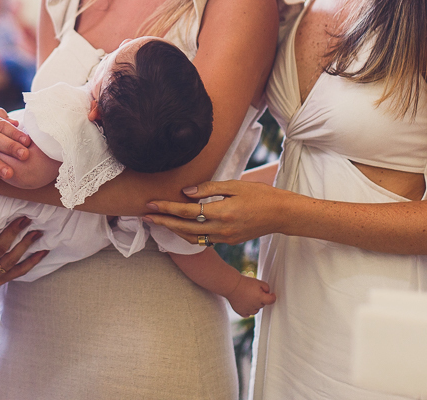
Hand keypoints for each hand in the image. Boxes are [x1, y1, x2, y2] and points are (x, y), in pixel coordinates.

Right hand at [0, 216, 47, 285]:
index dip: (12, 231)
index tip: (22, 217)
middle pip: (7, 251)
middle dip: (21, 235)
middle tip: (31, 220)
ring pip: (15, 262)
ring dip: (28, 246)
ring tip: (39, 233)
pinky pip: (19, 273)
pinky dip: (32, 262)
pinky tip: (43, 252)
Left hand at [144, 180, 294, 245]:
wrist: (281, 214)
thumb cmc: (260, 195)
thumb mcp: (235, 185)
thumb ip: (209, 189)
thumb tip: (186, 192)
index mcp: (222, 213)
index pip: (187, 211)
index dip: (167, 208)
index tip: (151, 204)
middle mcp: (221, 230)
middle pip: (184, 228)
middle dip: (163, 222)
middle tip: (145, 215)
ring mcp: (225, 238)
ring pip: (192, 238)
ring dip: (173, 230)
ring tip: (158, 221)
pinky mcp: (228, 242)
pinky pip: (203, 240)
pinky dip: (188, 234)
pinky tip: (180, 227)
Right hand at [226, 274, 275, 317]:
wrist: (231, 285)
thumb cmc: (244, 283)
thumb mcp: (258, 282)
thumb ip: (266, 287)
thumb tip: (268, 293)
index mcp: (260, 298)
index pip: (271, 301)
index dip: (273, 297)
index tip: (272, 295)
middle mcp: (255, 306)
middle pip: (262, 304)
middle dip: (260, 299)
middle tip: (254, 291)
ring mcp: (248, 310)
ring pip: (256, 310)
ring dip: (255, 305)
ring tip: (248, 297)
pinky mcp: (241, 312)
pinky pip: (247, 314)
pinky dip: (248, 310)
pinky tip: (245, 304)